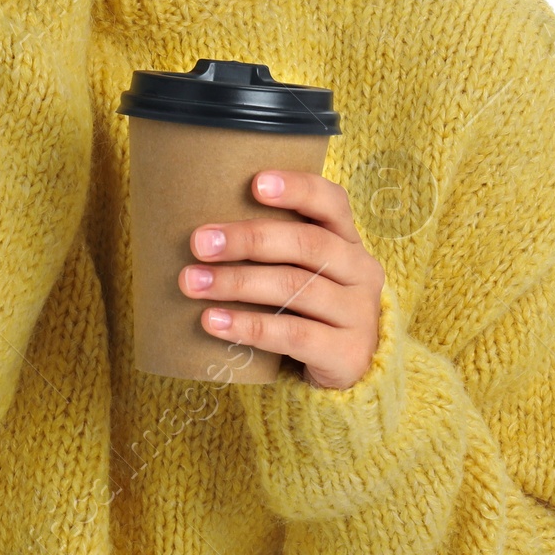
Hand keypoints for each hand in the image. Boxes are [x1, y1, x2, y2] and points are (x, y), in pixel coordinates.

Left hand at [181, 169, 386, 388]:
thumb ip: (274, 247)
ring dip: (237, 283)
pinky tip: (213, 322)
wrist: (347, 371)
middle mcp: (361, 271)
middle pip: (306, 244)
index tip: (255, 183)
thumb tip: (205, 230)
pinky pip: (293, 335)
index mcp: (348, 240)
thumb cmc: (308, 308)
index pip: (331, 202)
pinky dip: (249, 326)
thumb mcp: (303, 271)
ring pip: (295, 287)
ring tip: (193, 283)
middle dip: (248, 240)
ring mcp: (359, 314)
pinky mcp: (348, 354)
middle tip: (199, 243)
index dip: (297, 189)